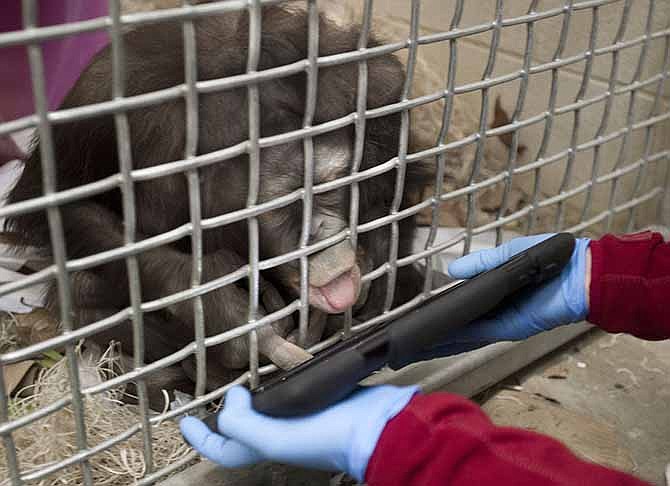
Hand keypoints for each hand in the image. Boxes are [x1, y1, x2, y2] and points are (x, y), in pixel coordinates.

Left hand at [180, 384, 418, 480]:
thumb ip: (245, 425)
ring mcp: (300, 416)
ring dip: (250, 398)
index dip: (201, 439)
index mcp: (268, 445)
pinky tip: (277, 367)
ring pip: (265, 408)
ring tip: (240, 379)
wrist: (376, 425)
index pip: (226, 448)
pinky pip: (288, 391)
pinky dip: (277, 382)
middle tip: (213, 397)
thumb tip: (230, 400)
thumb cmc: (329, 436)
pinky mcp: (318, 399)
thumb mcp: (278, 437)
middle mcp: (281, 433)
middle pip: (244, 429)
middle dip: (225, 416)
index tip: (186, 421)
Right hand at [419, 234, 590, 357]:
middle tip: (412, 334)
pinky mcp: (510, 330)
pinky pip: (480, 334)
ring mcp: (503, 323)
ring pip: (467, 334)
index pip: (467, 304)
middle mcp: (498, 312)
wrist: (581, 274)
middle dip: (439, 330)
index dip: (446, 308)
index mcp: (498, 293)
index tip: (424, 311)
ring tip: (418, 341)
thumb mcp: (509, 254)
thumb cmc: (551, 259)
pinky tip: (441, 336)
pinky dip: (460, 337)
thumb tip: (451, 271)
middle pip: (462, 325)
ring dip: (445, 338)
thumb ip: (481, 263)